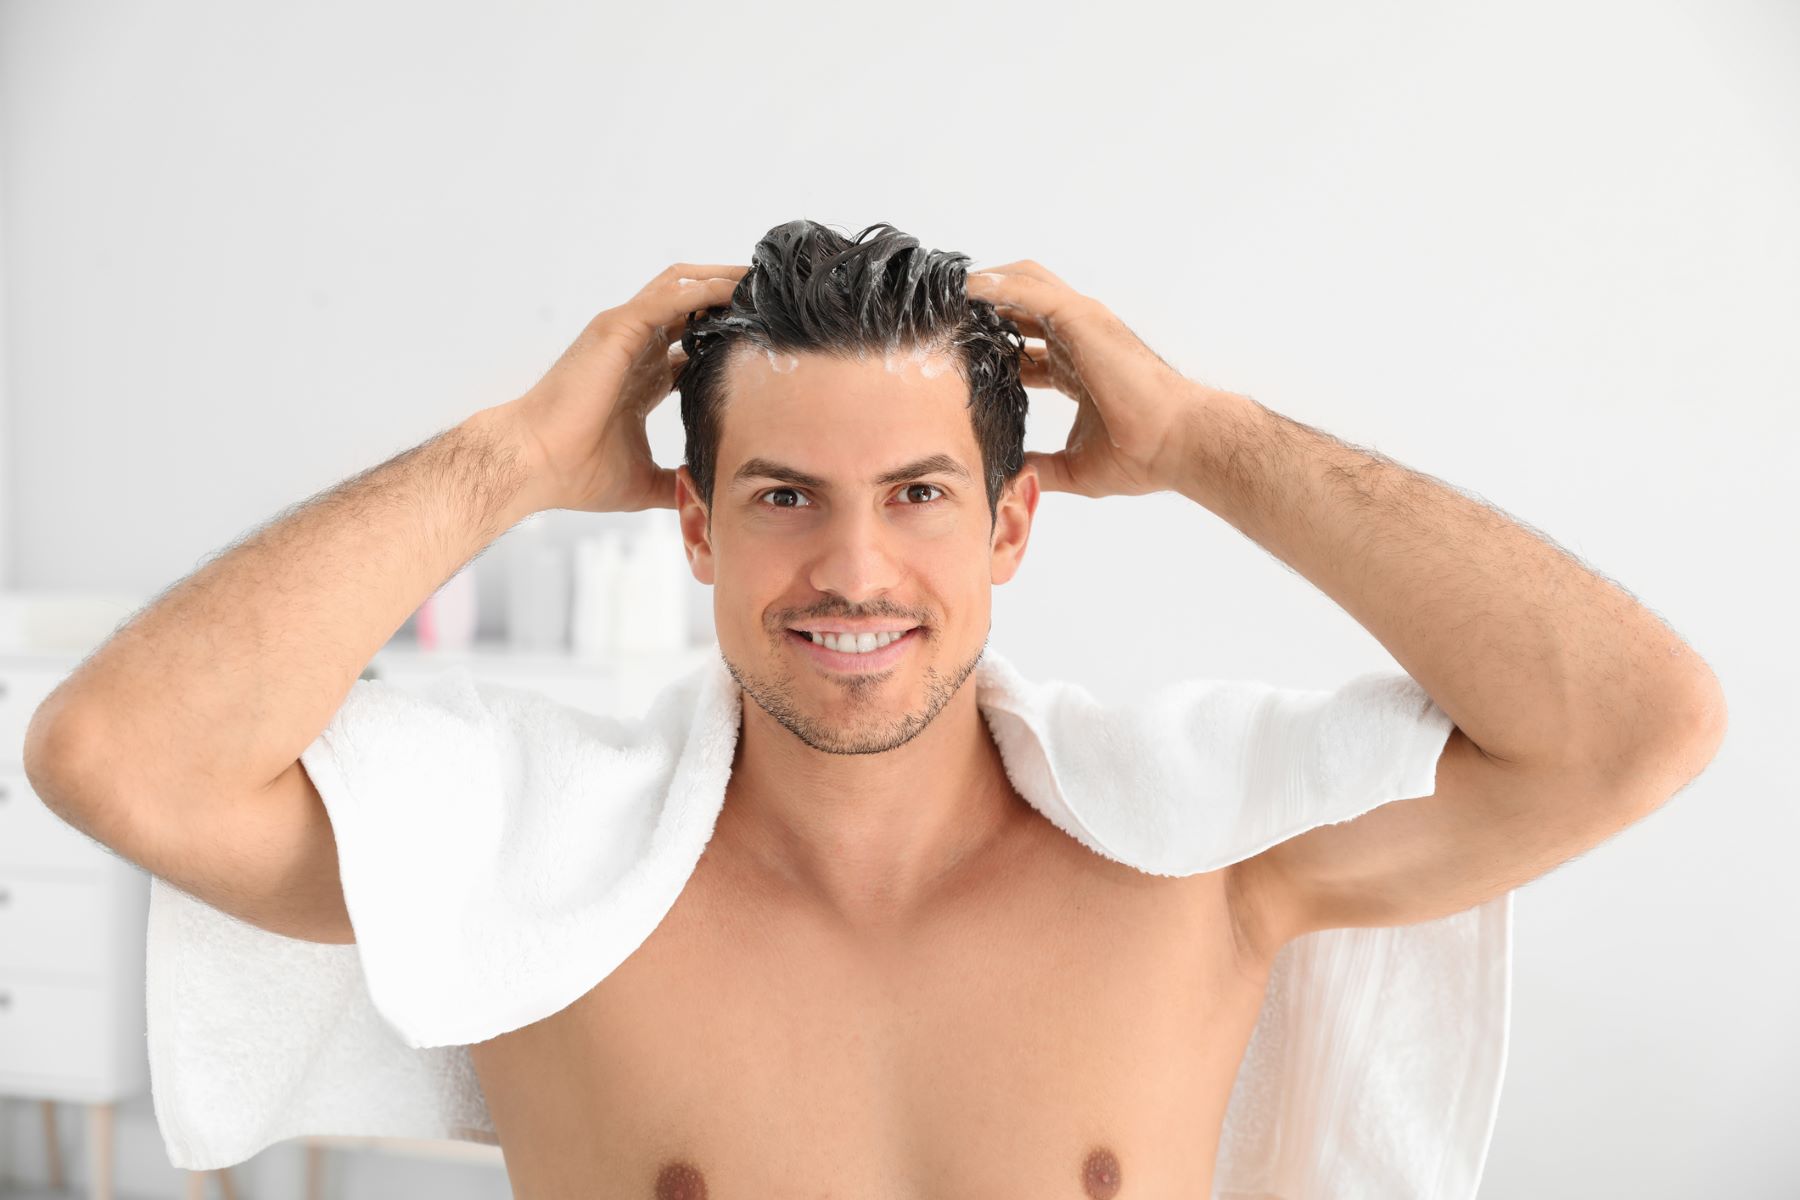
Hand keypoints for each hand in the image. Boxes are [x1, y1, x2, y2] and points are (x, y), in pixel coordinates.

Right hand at [493, 263, 747, 512]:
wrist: (533, 464)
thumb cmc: (575, 473)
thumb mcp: (642, 482)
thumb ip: (672, 481)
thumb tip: (698, 496)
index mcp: (641, 380)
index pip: (693, 349)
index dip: (728, 343)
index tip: (767, 345)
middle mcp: (634, 350)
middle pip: (692, 309)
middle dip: (731, 302)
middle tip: (773, 303)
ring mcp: (625, 334)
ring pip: (682, 288)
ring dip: (723, 282)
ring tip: (761, 283)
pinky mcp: (618, 328)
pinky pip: (669, 295)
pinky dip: (704, 288)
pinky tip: (735, 289)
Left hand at [966, 261, 1212, 498]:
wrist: (1175, 444)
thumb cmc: (1141, 455)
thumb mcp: (1074, 468)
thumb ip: (1040, 466)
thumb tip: (1012, 478)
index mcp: (1077, 367)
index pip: (1026, 345)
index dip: (992, 345)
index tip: (956, 350)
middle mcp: (1078, 339)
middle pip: (1022, 305)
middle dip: (984, 304)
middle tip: (943, 312)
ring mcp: (1082, 324)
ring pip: (1024, 284)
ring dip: (985, 284)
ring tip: (948, 291)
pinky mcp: (1082, 318)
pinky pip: (1029, 290)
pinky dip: (996, 284)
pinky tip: (967, 288)